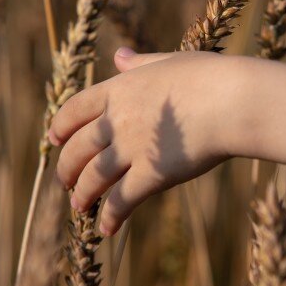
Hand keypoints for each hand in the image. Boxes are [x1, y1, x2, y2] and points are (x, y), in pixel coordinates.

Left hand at [49, 48, 240, 234]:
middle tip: (65, 181)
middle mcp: (118, 119)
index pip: (75, 110)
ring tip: (79, 207)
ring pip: (93, 177)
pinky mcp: (151, 174)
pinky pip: (121, 201)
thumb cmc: (210, 77)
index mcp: (120, 89)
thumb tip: (119, 56)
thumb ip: (140, 63)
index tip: (53, 139)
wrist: (232, 100)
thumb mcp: (169, 61)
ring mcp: (132, 147)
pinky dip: (110, 216)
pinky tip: (107, 229)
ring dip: (82, 195)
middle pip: (78, 147)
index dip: (60, 127)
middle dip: (66, 167)